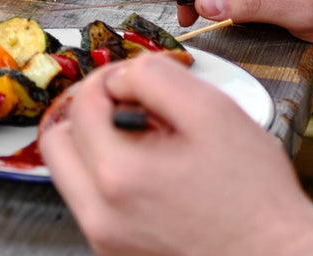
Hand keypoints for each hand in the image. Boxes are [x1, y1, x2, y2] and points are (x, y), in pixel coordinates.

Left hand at [39, 53, 312, 255]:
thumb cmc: (254, 195)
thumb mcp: (211, 110)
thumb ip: (153, 76)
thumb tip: (119, 74)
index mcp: (119, 176)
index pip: (81, 103)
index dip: (105, 77)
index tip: (130, 77)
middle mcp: (100, 215)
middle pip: (58, 140)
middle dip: (86, 108)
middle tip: (121, 100)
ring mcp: (105, 238)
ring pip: (68, 170)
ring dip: (92, 140)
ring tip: (138, 133)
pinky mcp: (115, 249)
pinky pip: (88, 197)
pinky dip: (105, 171)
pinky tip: (145, 164)